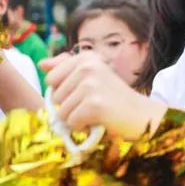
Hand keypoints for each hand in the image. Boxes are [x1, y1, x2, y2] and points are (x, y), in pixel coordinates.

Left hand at [42, 53, 165, 139]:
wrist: (143, 116)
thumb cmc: (113, 98)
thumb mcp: (90, 77)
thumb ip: (64, 69)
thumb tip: (41, 64)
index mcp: (84, 58)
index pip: (51, 79)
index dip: (64, 92)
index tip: (85, 93)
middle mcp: (87, 67)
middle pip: (55, 96)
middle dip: (70, 106)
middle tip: (94, 104)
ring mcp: (91, 85)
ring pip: (62, 112)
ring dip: (77, 118)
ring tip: (97, 112)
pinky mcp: (94, 105)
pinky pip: (72, 122)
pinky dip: (83, 127)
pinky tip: (99, 121)